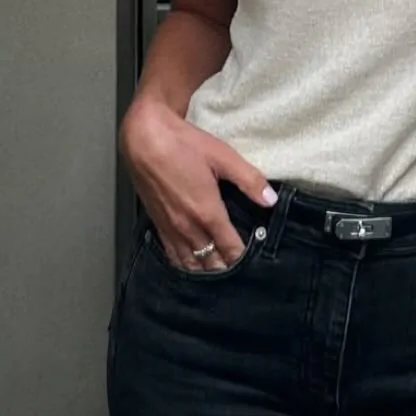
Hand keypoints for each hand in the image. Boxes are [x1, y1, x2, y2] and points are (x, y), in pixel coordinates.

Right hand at [121, 97, 276, 271]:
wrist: (144, 138)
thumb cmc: (183, 144)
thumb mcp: (223, 156)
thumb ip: (249, 180)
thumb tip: (271, 200)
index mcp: (207, 212)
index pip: (229, 248)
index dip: (242, 258)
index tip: (254, 264)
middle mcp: (188, 226)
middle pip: (210, 261)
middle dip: (224, 269)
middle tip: (238, 275)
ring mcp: (170, 227)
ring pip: (189, 262)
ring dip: (204, 271)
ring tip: (217, 277)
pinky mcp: (157, 223)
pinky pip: (171, 253)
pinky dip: (183, 263)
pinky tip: (188, 266)